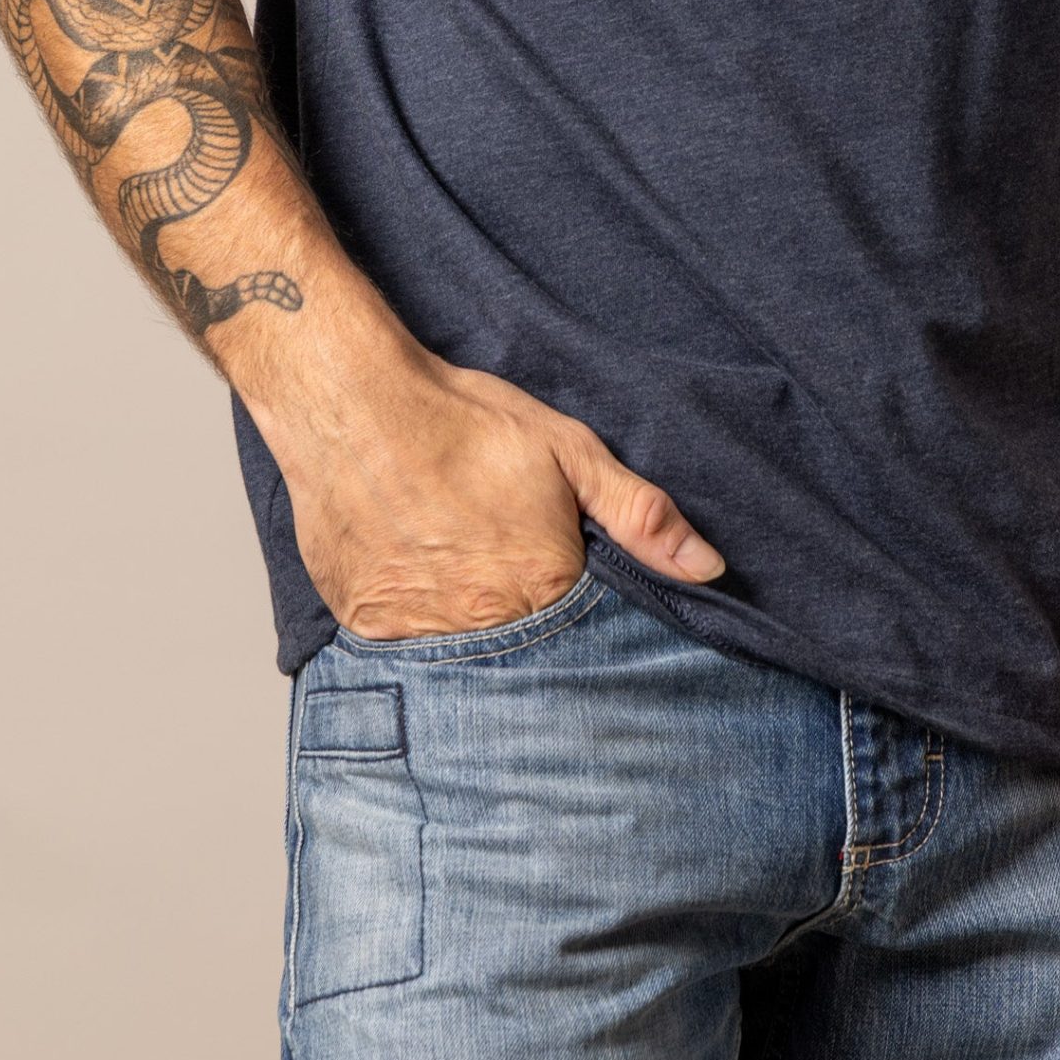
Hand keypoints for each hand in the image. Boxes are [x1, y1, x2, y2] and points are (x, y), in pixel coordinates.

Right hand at [265, 305, 725, 639]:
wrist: (350, 403)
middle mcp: (485, 626)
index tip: (562, 584)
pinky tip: (416, 574)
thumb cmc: (460, 419)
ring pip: (464, 657)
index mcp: (545, 586)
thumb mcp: (566, 451)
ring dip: (471, 629)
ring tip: (458, 568)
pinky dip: (417, 623)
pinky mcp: (369, 626)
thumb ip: (639, 514)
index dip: (579, 611)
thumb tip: (708, 568)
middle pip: (525, 653)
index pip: (586, 637)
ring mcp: (421, 632)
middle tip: (499, 565)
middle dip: (526, 626)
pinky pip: (405, 648)